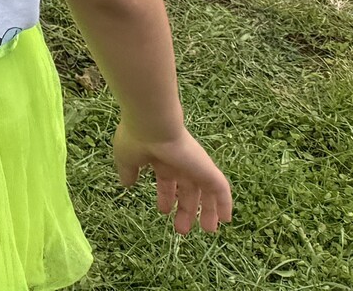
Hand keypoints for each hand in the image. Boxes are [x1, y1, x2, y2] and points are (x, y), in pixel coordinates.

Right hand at [115, 123, 231, 234]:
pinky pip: (221, 190)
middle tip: (182, 229)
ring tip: (208, 230)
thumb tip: (126, 184)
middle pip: (188, 190)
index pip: (167, 181)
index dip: (166, 196)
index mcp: (161, 159)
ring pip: (206, 191)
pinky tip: (226, 219)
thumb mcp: (126, 159)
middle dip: (185, 209)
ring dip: (208, 211)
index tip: (163, 211)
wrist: (151, 123)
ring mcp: (195, 166)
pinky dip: (224, 204)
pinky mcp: (207, 169)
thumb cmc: (136, 139)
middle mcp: (180, 163)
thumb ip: (129, 172)